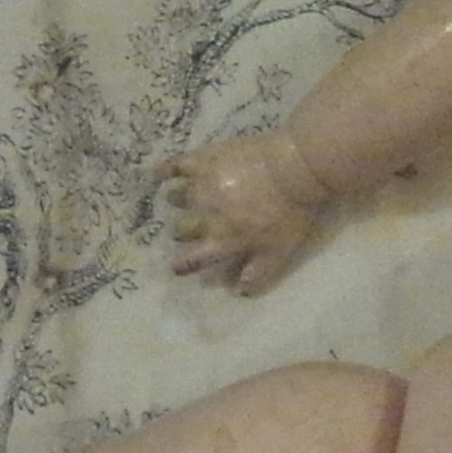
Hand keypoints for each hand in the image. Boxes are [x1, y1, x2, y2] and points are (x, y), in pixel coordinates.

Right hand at [160, 130, 331, 294]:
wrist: (296, 169)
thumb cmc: (293, 213)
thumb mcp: (280, 251)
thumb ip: (257, 272)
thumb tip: (237, 291)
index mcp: (224, 240)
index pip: (196, 258)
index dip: (183, 264)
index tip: (175, 267)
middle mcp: (206, 216)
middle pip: (182, 228)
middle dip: (181, 231)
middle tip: (183, 228)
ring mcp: (202, 187)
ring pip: (176, 198)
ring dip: (175, 200)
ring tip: (175, 198)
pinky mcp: (204, 161)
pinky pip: (176, 165)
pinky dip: (164, 169)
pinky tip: (155, 172)